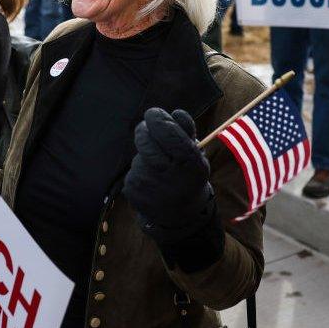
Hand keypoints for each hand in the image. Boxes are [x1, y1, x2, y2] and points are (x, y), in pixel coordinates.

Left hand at [123, 108, 214, 242]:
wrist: (180, 215)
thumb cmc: (188, 175)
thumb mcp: (197, 155)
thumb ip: (187, 131)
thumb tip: (175, 113)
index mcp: (188, 162)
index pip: (168, 132)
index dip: (158, 119)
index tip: (154, 113)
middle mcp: (168, 174)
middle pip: (145, 138)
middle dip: (145, 129)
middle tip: (149, 127)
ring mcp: (147, 183)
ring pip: (139, 154)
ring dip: (145, 154)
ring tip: (157, 167)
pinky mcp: (132, 189)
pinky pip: (133, 169)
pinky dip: (140, 170)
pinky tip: (150, 181)